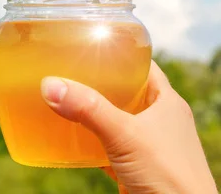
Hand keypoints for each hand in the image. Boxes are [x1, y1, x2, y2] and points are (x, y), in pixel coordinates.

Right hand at [40, 61, 217, 193]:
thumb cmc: (168, 174)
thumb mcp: (125, 135)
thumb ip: (89, 110)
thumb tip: (51, 85)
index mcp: (168, 102)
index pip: (144, 67)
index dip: (122, 55)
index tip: (94, 46)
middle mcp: (162, 120)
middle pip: (128, 93)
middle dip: (101, 85)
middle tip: (72, 74)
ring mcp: (151, 146)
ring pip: (119, 122)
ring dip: (97, 116)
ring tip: (68, 103)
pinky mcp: (140, 169)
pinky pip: (113, 150)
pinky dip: (96, 146)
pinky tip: (75, 143)